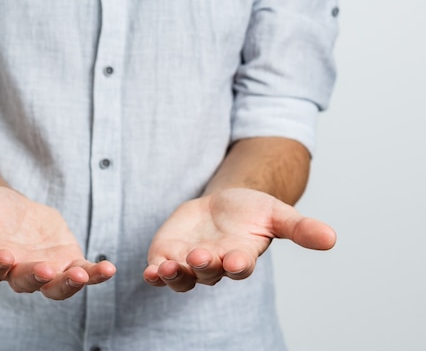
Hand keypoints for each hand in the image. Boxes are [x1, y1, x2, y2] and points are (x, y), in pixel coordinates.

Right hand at [0, 184, 115, 299]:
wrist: (11, 213)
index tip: (5, 256)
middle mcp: (19, 270)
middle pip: (27, 280)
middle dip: (37, 277)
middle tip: (47, 270)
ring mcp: (45, 269)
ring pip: (57, 285)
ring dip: (70, 282)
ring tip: (84, 274)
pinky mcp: (67, 262)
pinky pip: (82, 272)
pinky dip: (95, 273)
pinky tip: (109, 268)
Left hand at [143, 188, 335, 291]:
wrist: (222, 205)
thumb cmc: (251, 211)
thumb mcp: (277, 213)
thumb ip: (300, 227)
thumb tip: (332, 238)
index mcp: (241, 256)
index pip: (240, 266)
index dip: (237, 264)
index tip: (236, 261)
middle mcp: (215, 265)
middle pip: (209, 272)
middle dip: (204, 266)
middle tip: (201, 257)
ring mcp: (189, 263)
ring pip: (182, 278)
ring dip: (174, 275)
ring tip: (166, 268)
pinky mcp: (169, 256)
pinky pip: (160, 271)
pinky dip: (154, 273)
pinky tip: (149, 271)